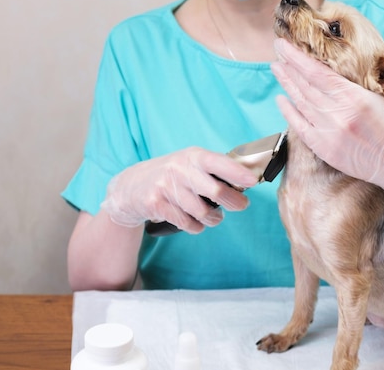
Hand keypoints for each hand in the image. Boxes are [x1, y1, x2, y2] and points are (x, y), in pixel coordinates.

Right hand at [100, 147, 258, 231]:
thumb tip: (246, 180)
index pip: (218, 162)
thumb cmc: (171, 175)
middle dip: (234, 202)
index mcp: (192, 156)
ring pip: (203, 212)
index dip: (237, 173)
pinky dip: (195, 226)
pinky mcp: (156, 205)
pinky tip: (194, 221)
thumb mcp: (190, 163)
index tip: (253, 181)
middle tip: (241, 205)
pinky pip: (187, 223)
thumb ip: (214, 170)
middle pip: (216, 192)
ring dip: (213, 218)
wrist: (130, 186)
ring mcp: (166, 187)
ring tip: (213, 216)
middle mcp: (179, 169)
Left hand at [272, 39, 383, 220]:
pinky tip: (281, 99)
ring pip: (301, 104)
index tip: (284, 45)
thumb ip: (380, 74)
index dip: (297, 58)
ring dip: (287, 85)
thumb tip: (368, 53)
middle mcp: (338, 116)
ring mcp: (329, 135)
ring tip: (277, 69)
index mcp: (355, 99)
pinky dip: (289, 112)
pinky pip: (300, 128)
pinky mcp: (326, 151)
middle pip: (304, 86)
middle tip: (278, 51)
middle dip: (289, 67)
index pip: (317, 73)